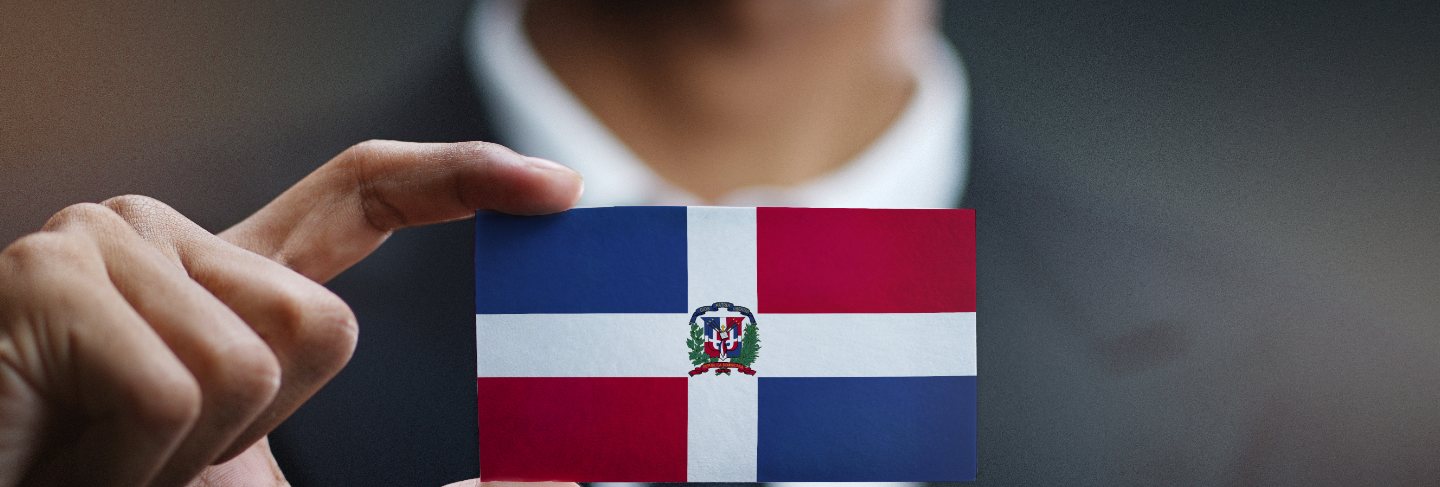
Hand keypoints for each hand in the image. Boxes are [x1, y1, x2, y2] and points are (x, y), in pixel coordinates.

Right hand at [0, 141, 582, 485]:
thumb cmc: (110, 479)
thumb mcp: (245, 466)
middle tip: (151, 455)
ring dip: (187, 456)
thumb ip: (339, 444)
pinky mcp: (52, 274)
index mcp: (222, 274)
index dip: (460, 179)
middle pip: (323, 320)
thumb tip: (519, 485)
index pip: (359, 194)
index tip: (555, 187)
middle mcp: (166, 234)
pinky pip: (175, 389)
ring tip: (102, 456)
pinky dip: (136, 466)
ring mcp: (106, 241)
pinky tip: (67, 459)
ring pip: (253, 359)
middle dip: (259, 429)